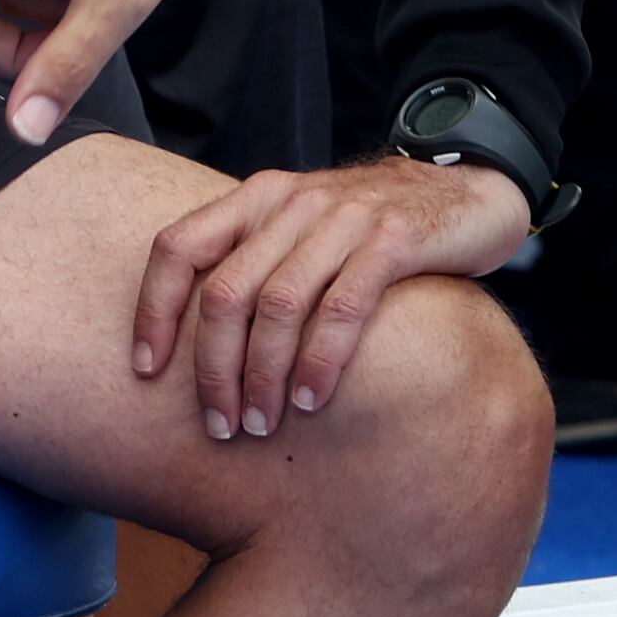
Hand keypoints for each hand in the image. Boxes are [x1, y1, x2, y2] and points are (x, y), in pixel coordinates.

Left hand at [130, 157, 535, 441]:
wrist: (470, 191)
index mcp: (258, 198)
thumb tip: (202, 342)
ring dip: (262, 376)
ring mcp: (343, 218)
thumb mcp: (307, 229)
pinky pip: (342, 308)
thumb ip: (260, 263)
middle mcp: (292, 203)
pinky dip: (320, 361)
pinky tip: (312, 400)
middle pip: (225, 292)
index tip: (146, 370)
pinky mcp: (393, 239)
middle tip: (219, 425)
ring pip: (277, 305)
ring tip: (260, 425)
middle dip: (213, 369)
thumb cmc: (377, 228)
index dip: (153, 311)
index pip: (178, 248)